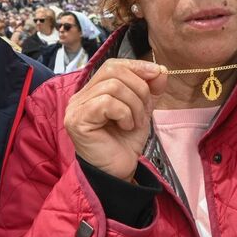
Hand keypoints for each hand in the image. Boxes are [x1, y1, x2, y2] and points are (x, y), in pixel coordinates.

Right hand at [64, 59, 166, 180]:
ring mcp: (76, 108)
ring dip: (133, 105)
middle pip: (113, 71)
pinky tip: (125, 127)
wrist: (120, 171)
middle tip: (144, 110)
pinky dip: (124, 113)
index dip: (137, 66)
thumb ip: (149, 88)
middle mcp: (80, 96)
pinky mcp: (77, 120)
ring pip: (112, 87)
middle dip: (138, 88)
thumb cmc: (125, 142)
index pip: (113, 65)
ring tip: (134, 123)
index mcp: (93, 90)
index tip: (158, 73)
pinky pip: (106, 103)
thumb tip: (160, 70)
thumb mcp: (142, 109)